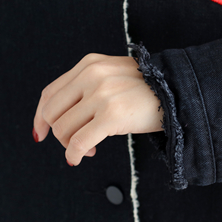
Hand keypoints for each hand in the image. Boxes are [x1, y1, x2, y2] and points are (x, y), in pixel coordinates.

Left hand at [33, 53, 164, 165]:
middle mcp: (92, 75)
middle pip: (53, 112)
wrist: (180, 92)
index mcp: (90, 64)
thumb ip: (88, 86)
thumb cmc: (149, 90)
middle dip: (59, 134)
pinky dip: (74, 154)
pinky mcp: (112, 115)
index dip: (40, 116)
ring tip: (88, 149)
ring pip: (64, 129)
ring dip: (70, 146)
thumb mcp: (113, 76)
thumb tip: (61, 116)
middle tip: (74, 144)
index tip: (40, 133)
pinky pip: (79, 142)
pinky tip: (82, 157)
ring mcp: (102, 94)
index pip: (50, 93)